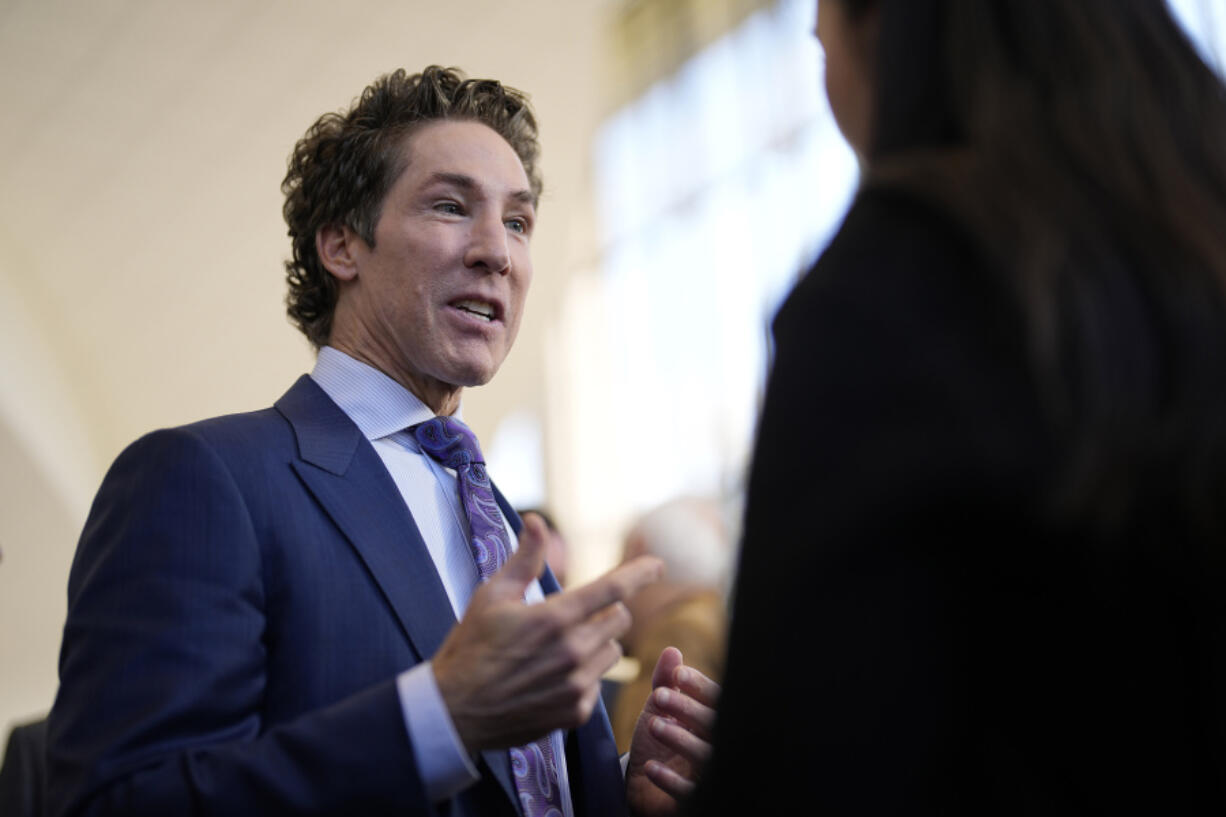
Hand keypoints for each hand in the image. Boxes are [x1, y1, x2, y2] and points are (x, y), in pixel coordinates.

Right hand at [433, 513, 662, 751]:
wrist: (455, 711)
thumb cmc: (471, 647)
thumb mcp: (492, 596)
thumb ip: (524, 558)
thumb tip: (536, 520)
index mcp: (554, 617)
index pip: (612, 588)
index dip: (640, 573)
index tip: (658, 565)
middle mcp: (572, 651)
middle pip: (618, 619)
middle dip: (603, 612)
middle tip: (572, 617)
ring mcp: (576, 685)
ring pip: (612, 652)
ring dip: (596, 645)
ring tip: (559, 650)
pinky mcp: (575, 712)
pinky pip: (597, 684)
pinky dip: (583, 677)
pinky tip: (552, 678)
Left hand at [626, 647, 719, 816]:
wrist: (644, 785)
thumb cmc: (659, 741)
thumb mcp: (659, 709)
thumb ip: (666, 681)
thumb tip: (672, 651)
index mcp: (713, 719)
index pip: (718, 699)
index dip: (700, 686)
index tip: (677, 675)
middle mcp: (718, 745)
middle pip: (714, 725)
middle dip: (687, 708)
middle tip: (659, 696)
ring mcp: (709, 774)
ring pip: (706, 756)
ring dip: (680, 739)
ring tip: (653, 724)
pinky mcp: (696, 800)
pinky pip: (691, 793)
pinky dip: (671, 780)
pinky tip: (650, 767)